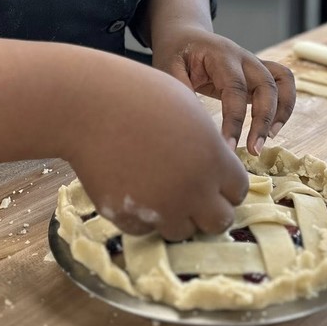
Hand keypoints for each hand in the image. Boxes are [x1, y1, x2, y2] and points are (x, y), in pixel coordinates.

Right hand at [64, 57, 249, 241]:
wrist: (88, 105)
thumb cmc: (138, 95)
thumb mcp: (187, 108)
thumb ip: (208, 144)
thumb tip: (214, 169)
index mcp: (213, 159)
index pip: (238, 191)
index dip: (225, 185)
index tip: (211, 179)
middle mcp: (193, 190)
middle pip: (220, 221)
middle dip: (208, 209)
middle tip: (189, 192)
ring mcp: (161, 208)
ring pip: (183, 231)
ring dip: (175, 214)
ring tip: (156, 185)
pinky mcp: (130, 219)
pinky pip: (147, 230)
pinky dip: (143, 216)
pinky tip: (131, 187)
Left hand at [152, 27, 295, 155]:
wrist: (186, 36)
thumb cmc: (176, 53)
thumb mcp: (168, 67)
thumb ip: (181, 89)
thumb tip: (195, 122)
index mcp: (221, 55)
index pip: (234, 89)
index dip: (234, 120)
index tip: (228, 148)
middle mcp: (243, 57)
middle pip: (265, 85)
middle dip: (262, 120)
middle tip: (253, 151)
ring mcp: (254, 62)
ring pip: (282, 82)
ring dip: (281, 111)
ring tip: (269, 139)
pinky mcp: (259, 71)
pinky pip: (284, 82)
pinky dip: (286, 103)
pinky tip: (273, 127)